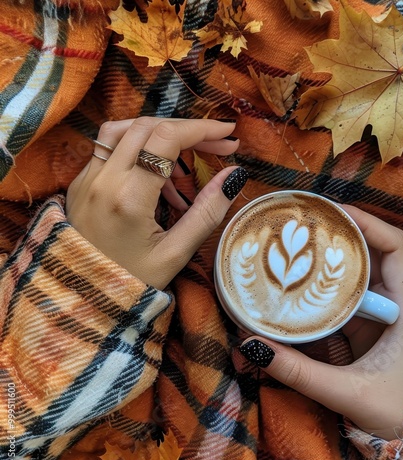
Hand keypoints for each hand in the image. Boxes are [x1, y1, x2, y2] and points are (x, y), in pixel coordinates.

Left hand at [67, 117, 246, 289]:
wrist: (84, 301)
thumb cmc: (131, 282)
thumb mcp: (176, 254)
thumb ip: (207, 212)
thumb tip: (233, 176)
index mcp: (128, 197)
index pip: (166, 139)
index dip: (202, 129)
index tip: (228, 133)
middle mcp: (102, 179)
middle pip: (147, 126)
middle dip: (187, 130)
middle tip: (217, 146)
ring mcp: (86, 178)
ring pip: (123, 129)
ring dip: (159, 134)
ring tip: (184, 161)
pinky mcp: (81, 183)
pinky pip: (110, 148)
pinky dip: (139, 148)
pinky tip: (157, 175)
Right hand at [239, 206, 402, 440]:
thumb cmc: (398, 413)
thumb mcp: (347, 393)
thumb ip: (299, 373)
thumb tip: (253, 347)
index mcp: (401, 312)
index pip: (395, 249)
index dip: (368, 223)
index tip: (334, 213)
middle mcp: (390, 306)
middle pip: (368, 254)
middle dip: (338, 236)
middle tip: (303, 225)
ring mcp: (374, 317)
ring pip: (352, 276)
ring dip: (326, 260)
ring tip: (295, 245)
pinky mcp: (360, 330)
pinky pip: (339, 300)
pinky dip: (319, 289)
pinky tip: (296, 284)